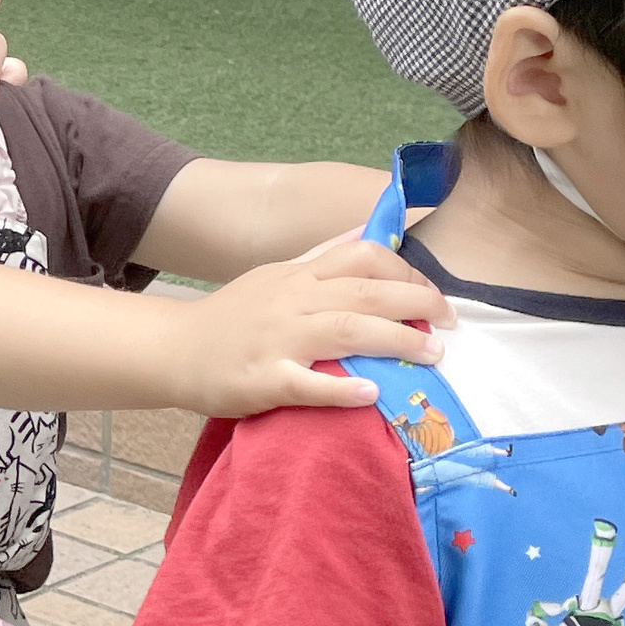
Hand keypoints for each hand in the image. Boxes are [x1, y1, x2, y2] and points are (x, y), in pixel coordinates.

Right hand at [177, 238, 448, 416]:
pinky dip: (341, 389)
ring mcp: (277, 340)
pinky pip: (307, 383)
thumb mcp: (277, 275)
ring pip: (345, 331)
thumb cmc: (232, 318)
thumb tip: (367, 231)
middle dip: (416, 303)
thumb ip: (322, 256)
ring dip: (395, 340)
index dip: (406, 270)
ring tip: (431, 354)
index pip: (362, 256)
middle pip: (365, 292)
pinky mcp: (262, 380)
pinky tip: (371, 394)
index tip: (433, 295)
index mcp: (299, 275)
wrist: (174, 351)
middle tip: (451, 321)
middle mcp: (292, 301)